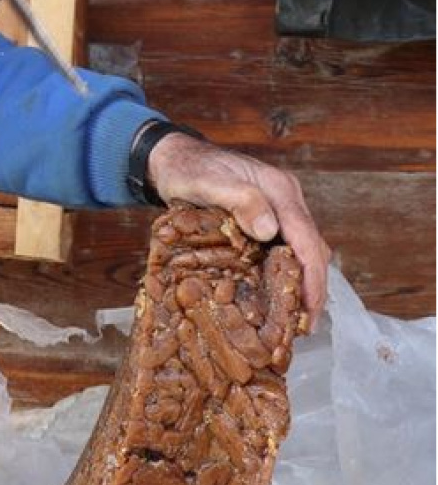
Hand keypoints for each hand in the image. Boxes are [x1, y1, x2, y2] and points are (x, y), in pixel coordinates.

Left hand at [147, 133, 331, 324]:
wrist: (171, 158)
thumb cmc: (186, 169)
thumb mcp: (207, 182)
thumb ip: (239, 200)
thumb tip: (269, 230)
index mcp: (278, 188)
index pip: (306, 236)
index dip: (312, 274)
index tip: (311, 307)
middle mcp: (284, 198)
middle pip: (310, 246)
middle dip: (312, 285)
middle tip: (306, 325)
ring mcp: (276, 208)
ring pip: (300, 250)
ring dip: (300, 282)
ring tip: (295, 319)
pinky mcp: (264, 218)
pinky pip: (283, 248)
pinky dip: (284, 272)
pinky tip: (276, 296)